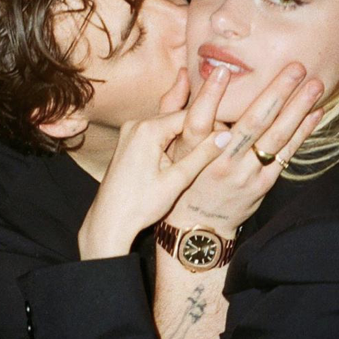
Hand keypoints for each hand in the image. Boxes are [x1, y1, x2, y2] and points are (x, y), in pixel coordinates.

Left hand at [79, 111, 231, 259]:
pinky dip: (174, 139)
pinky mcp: (129, 142)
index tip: (230, 135)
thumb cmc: (140, 206)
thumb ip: (203, 154)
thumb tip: (228, 135)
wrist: (108, 223)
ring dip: (188, 133)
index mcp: (147, 129)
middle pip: (178, 117)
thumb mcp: (178, 180)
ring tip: (210, 144)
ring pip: (169, 125)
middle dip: (201, 126)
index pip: (190, 115)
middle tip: (224, 138)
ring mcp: (130, 132)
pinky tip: (188, 150)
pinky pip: (158, 133)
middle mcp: (136, 124)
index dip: (212, 124)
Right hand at [165, 61, 323, 236]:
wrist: (199, 225)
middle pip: (253, 123)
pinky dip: (302, 132)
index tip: (225, 69)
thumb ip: (176, 107)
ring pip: (276, 138)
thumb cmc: (184, 176)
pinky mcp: (263, 183)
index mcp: (195, 150)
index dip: (211, 94)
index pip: (201, 118)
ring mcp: (246, 174)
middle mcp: (222, 161)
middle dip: (276, 92)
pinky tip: (315, 112)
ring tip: (315, 85)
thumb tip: (185, 72)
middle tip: (296, 67)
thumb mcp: (173, 145)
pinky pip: (286, 154)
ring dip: (298, 109)